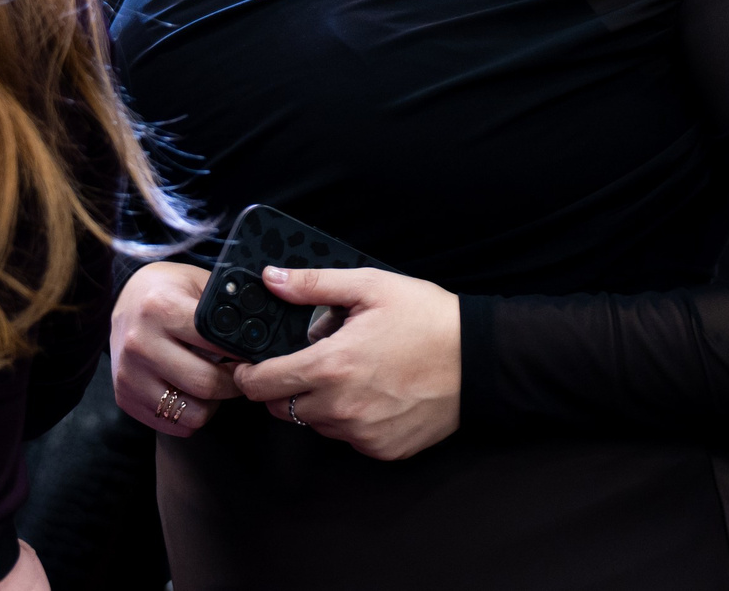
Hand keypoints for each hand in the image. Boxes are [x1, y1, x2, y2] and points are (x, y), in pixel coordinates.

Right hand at [111, 261, 240, 437]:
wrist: (122, 300)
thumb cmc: (168, 291)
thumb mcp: (197, 282)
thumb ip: (226, 304)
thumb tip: (266, 329)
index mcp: (161, 308)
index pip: (215, 343)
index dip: (243, 352)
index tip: (255, 355)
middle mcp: (140, 342)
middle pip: (205, 384)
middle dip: (234, 383)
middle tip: (243, 374)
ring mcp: (129, 373)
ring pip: (192, 413)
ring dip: (212, 403)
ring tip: (213, 382)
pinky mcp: (125, 397)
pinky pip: (174, 425)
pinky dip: (190, 415)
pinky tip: (191, 391)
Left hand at [232, 266, 459, 461]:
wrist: (480, 359)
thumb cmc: (427, 318)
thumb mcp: (371, 286)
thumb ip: (314, 285)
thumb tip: (271, 279)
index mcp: (331, 365)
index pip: (260, 384)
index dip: (248, 372)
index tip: (251, 363)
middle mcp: (341, 408)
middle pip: (281, 408)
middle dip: (283, 385)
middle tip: (310, 360)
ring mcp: (363, 433)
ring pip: (314, 424)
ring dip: (317, 403)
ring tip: (349, 372)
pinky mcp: (383, 450)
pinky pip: (348, 438)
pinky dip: (349, 419)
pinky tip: (373, 393)